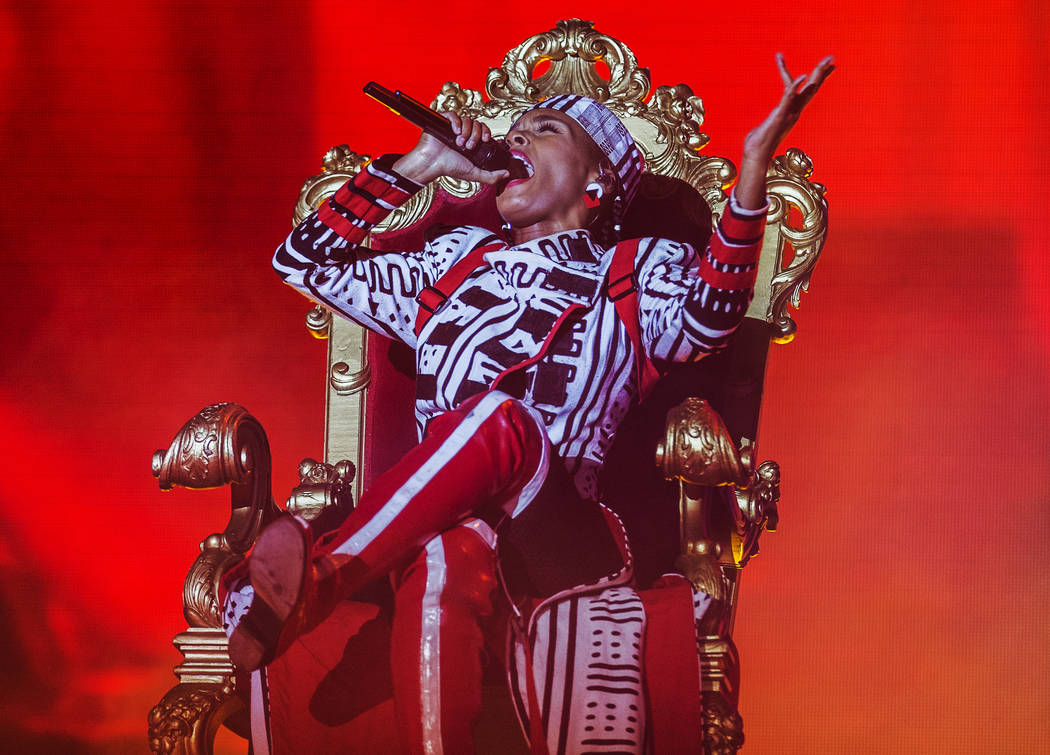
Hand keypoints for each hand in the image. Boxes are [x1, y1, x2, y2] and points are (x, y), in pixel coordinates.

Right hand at [393, 112, 509, 185]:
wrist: (431, 164)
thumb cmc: (449, 168)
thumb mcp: (474, 174)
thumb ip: (491, 176)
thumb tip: (507, 174)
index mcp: (470, 140)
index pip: (483, 129)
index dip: (486, 132)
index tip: (485, 140)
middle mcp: (462, 132)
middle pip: (477, 123)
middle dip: (476, 135)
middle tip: (468, 147)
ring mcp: (452, 126)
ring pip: (466, 119)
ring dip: (466, 131)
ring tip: (459, 143)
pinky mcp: (442, 121)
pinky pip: (453, 114)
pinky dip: (456, 121)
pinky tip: (455, 132)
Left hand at [742, 54, 834, 164]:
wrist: (757, 154)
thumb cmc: (760, 141)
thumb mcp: (771, 124)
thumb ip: (775, 118)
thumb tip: (773, 119)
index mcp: (793, 110)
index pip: (808, 90)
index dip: (817, 77)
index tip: (828, 65)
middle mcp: (795, 111)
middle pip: (812, 88)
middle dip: (822, 72)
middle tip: (831, 57)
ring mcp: (790, 113)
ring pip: (806, 91)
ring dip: (816, 75)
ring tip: (824, 62)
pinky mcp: (780, 115)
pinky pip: (789, 98)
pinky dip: (795, 86)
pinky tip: (802, 76)